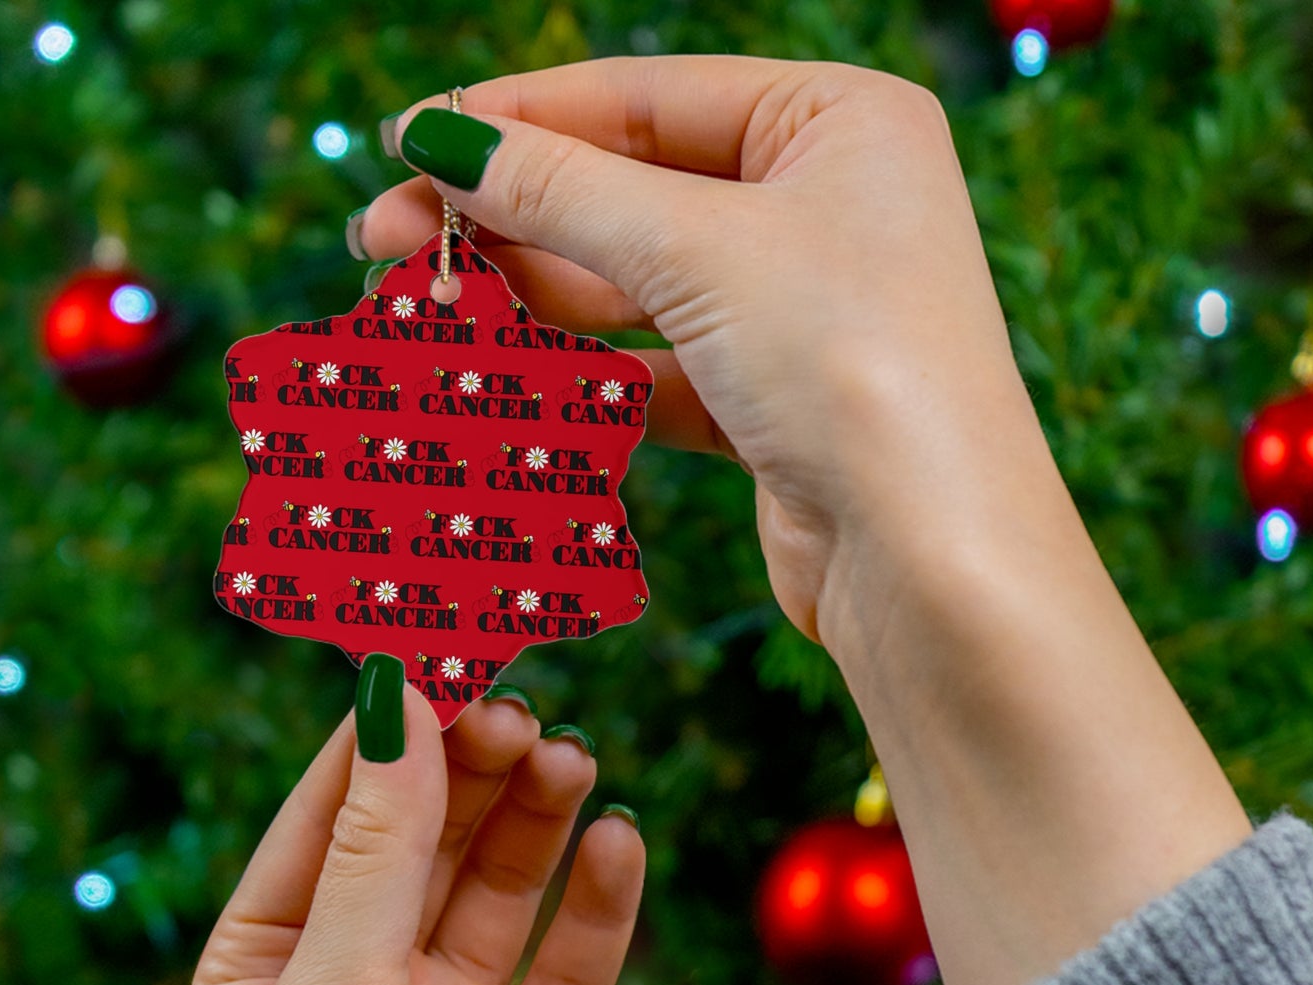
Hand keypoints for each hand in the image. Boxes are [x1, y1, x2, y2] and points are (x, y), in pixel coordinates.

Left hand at [189, 682, 643, 984]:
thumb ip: (377, 849)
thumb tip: (397, 700)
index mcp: (275, 957)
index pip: (335, 806)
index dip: (390, 726)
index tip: (446, 643)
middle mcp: (364, 978)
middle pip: (429, 834)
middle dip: (474, 765)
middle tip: (524, 706)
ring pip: (505, 884)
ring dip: (538, 817)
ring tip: (572, 759)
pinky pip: (573, 962)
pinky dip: (600, 901)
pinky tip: (620, 843)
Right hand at [357, 57, 1051, 645]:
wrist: (930, 561)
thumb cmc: (850, 366)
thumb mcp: (698, 250)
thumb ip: (563, 190)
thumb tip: (441, 139)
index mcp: (839, 121)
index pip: (646, 97)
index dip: (518, 117)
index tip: (407, 139)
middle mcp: (826, 205)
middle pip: (632, 190)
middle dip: (508, 214)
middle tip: (382, 237)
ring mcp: (800, 310)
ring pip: (637, 285)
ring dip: (531, 295)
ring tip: (421, 304)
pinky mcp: (773, 404)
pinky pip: (655, 368)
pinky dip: (581, 373)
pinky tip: (499, 375)